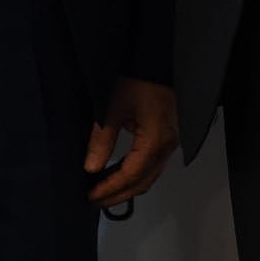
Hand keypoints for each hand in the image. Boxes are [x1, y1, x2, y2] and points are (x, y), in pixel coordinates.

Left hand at [83, 77, 178, 207]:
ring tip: (103, 192)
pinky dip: (135, 175)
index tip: (90, 196)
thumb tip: (91, 168)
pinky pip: (152, 164)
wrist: (152, 58)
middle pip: (143, 181)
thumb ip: (102, 140)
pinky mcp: (166, 136)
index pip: (131, 175)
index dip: (110, 188)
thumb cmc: (133, 80)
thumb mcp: (112, 108)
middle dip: (118, 194)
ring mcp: (169, 142)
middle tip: (94, 201)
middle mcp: (167, 146)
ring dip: (127, 187)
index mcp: (155, 140)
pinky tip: (117, 175)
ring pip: (149, 175)